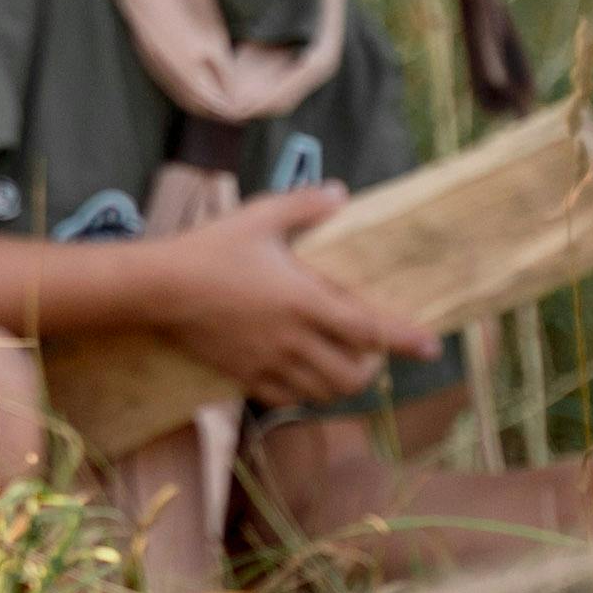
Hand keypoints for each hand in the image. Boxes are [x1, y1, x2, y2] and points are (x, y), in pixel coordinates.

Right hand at [136, 194, 437, 410]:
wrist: (159, 288)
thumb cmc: (212, 248)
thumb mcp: (260, 216)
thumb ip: (305, 205)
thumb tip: (340, 193)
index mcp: (306, 301)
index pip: (370, 329)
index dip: (405, 340)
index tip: (433, 347)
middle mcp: (294, 339)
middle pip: (352, 374)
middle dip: (372, 369)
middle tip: (373, 355)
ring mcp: (269, 363)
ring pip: (323, 392)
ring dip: (341, 384)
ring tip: (342, 367)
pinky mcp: (245, 376)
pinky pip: (286, 399)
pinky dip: (304, 393)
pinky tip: (301, 377)